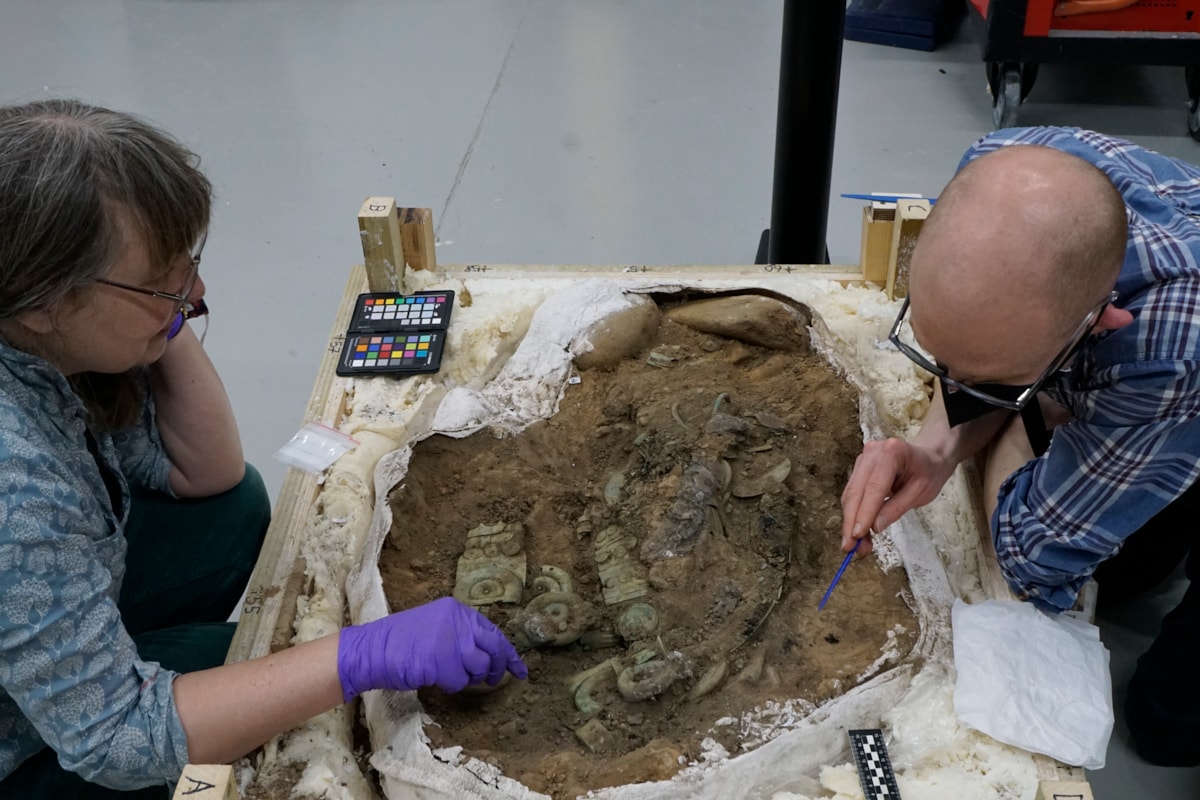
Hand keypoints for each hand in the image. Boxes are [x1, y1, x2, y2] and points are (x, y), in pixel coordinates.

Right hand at [337, 597, 527, 701]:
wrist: (371, 649)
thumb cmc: (399, 641)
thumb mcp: (434, 626)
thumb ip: (459, 633)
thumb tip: (486, 654)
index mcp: (456, 610)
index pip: (492, 631)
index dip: (507, 652)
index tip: (519, 668)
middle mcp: (457, 620)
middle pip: (494, 647)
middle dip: (498, 667)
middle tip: (494, 680)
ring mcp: (450, 639)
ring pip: (479, 666)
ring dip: (468, 677)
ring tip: (449, 674)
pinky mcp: (442, 660)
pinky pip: (459, 682)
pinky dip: (450, 685)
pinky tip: (435, 678)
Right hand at [839, 437, 956, 554]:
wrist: (929, 458)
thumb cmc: (928, 473)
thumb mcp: (920, 493)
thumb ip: (897, 508)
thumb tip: (874, 527)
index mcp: (892, 452)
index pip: (873, 487)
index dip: (863, 513)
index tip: (857, 535)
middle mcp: (873, 452)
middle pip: (856, 491)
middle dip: (851, 522)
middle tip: (850, 547)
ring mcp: (863, 458)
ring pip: (850, 494)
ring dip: (851, 521)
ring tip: (857, 545)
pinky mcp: (859, 468)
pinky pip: (852, 493)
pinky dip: (854, 514)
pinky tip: (858, 532)